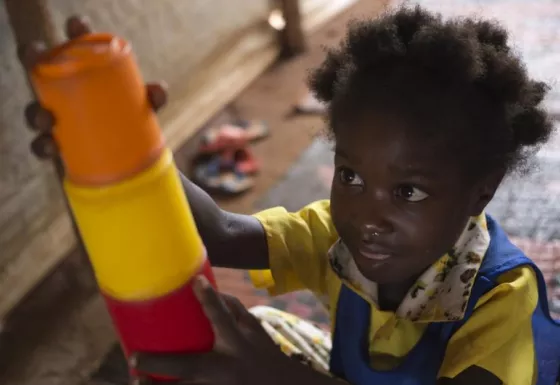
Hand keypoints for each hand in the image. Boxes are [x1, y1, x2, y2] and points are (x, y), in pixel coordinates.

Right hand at [19, 15, 166, 159]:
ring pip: (36, 112)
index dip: (74, 31)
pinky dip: (41, 146)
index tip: (77, 25)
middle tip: (35, 57)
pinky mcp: (56, 147)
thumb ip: (152, 99)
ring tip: (47, 118)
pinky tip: (50, 146)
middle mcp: (64, 94)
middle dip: (33, 59)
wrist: (126, 156)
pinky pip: (40, 146)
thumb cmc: (132, 121)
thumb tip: (157, 90)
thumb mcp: (144, 109)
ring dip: (36, 113)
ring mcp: (57, 120)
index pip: (76, 46)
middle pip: (40, 71)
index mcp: (84, 76)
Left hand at [130, 276, 292, 384]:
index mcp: (237, 343)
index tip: (196, 282)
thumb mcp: (255, 329)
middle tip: (134, 358)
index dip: (210, 298)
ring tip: (137, 381)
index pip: (222, 317)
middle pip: (188, 366)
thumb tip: (212, 290)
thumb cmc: (264, 354)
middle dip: (160, 363)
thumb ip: (235, 310)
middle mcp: (225, 367)